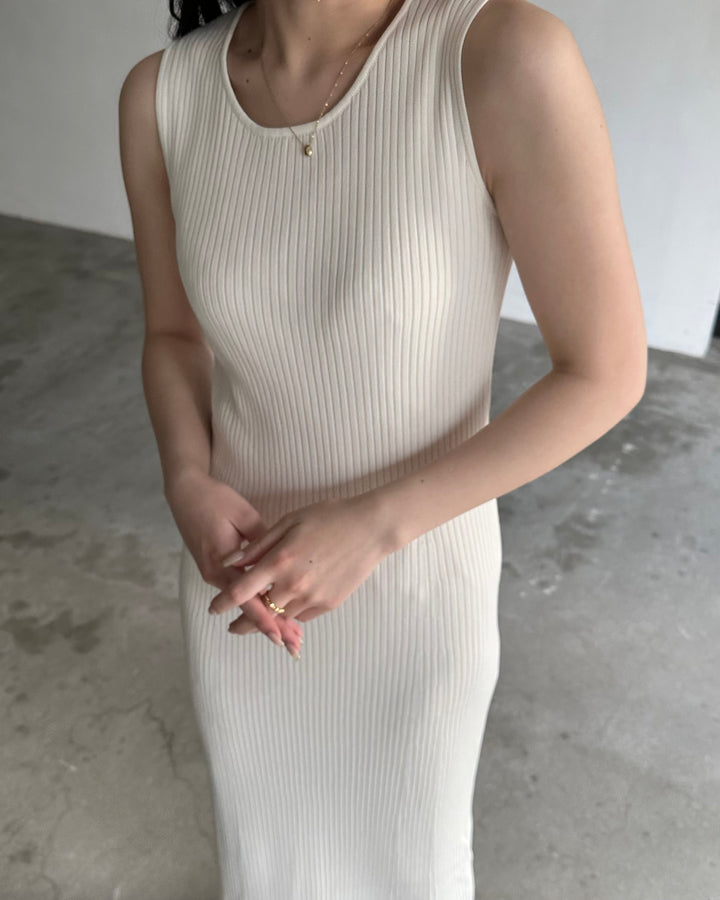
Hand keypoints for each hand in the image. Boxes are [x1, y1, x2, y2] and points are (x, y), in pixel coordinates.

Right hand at [165, 467, 302, 655]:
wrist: (185, 492)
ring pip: (245, 603)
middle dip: (273, 627)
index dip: (267, 620)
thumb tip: (283, 561)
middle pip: (248, 609)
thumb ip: (263, 541)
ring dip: (268, 618)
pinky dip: (258, 603)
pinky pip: (240, 592)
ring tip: (291, 636)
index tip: (283, 637)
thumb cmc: (215, 500)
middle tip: (295, 646)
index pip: (248, 600)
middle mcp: (217, 574)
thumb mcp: (244, 515)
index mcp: (223, 564)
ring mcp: (215, 573)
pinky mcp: (217, 567)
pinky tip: (274, 610)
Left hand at [209, 493, 392, 631]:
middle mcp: (294, 585)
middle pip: (259, 613)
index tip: (213, 608)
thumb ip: (258, 545)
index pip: (241, 590)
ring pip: (281, 617)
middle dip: (242, 623)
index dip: (223, 602)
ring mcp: (313, 597)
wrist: (370, 529)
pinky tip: (289, 607)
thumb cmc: (329, 517)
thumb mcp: (289, 522)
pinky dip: (292, 613)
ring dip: (268, 620)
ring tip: (260, 619)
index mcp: (280, 561)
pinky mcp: (329, 604)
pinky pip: (302, 615)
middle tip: (232, 627)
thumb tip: (230, 562)